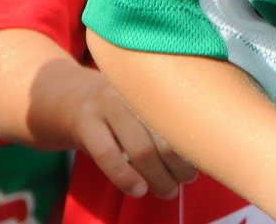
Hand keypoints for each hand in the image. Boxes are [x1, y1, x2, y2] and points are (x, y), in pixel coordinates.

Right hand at [31, 63, 197, 198]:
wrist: (70, 99)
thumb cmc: (121, 108)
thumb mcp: (144, 101)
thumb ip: (167, 118)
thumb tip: (201, 151)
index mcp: (156, 84)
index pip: (184, 114)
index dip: (195, 142)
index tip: (204, 160)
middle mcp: (134, 91)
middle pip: (165, 134)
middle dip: (179, 164)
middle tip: (188, 180)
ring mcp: (108, 105)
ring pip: (140, 148)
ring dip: (158, 176)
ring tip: (168, 191)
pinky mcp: (86, 123)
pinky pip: (108, 155)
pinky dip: (126, 177)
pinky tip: (139, 190)